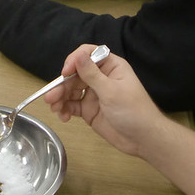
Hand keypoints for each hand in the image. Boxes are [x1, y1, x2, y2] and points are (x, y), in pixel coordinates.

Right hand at [44, 44, 162, 157]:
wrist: (143, 139)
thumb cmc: (134, 111)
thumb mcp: (111, 91)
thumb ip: (92, 74)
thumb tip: (77, 55)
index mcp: (110, 67)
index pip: (87, 55)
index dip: (74, 61)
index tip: (65, 73)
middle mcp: (100, 77)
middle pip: (74, 74)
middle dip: (62, 85)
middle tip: (51, 97)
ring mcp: (94, 94)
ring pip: (70, 90)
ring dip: (60, 98)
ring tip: (54, 108)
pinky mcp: (89, 110)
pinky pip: (72, 105)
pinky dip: (65, 109)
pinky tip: (63, 116)